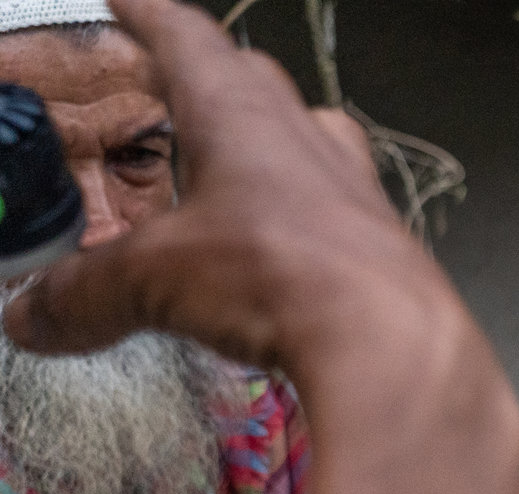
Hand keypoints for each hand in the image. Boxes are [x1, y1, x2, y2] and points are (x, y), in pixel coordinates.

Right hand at [4, 0, 435, 365]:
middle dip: (214, 79)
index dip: (149, 18)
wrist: (391, 343)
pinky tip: (292, 246)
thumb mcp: (156, 281)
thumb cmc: (279, 275)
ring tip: (237, 166)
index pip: (186, 39)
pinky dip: (306, 215)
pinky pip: (340, 208)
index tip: (127, 1)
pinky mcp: (386, 243)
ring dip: (271, 144)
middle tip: (181, 88)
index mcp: (239, 111)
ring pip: (310, 138)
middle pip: (256, 82)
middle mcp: (304, 135)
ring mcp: (354, 187)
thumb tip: (32, 317)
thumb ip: (88, 294)